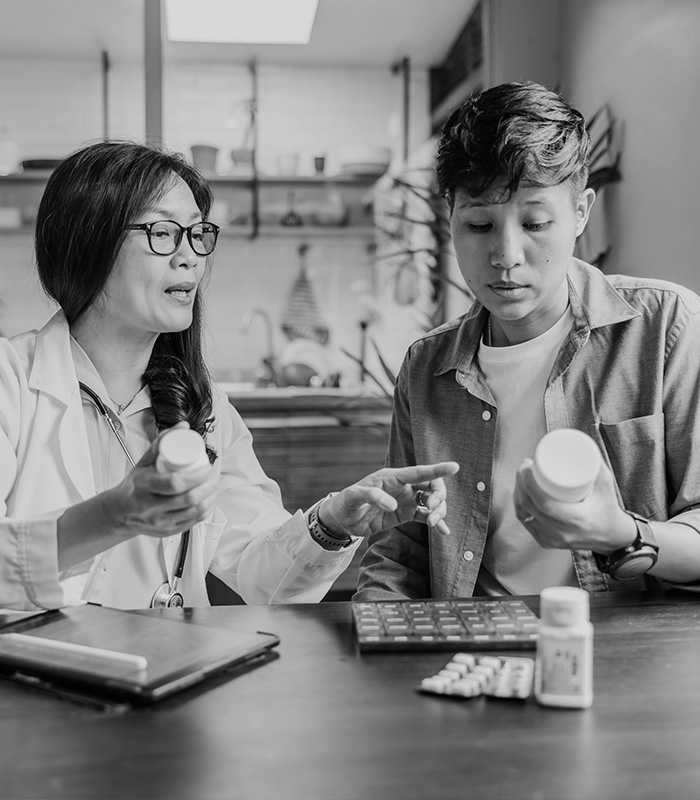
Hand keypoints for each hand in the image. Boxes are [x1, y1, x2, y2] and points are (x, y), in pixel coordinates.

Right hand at [101, 424, 218, 539]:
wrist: (120, 512)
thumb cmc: (135, 484)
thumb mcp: (144, 462)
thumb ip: (162, 442)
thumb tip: (183, 426)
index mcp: (144, 488)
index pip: (174, 483)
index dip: (196, 476)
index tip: (206, 467)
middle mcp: (151, 508)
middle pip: (188, 499)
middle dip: (208, 486)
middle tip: (213, 475)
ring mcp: (160, 522)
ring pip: (194, 512)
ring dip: (211, 498)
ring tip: (214, 485)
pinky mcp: (168, 532)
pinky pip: (193, 522)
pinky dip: (206, 509)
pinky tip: (209, 500)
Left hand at [317, 461, 459, 538]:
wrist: (342, 520)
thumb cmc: (345, 502)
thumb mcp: (353, 497)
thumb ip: (371, 496)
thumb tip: (392, 505)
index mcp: (392, 477)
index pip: (419, 472)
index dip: (437, 469)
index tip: (455, 467)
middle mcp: (403, 487)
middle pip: (431, 485)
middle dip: (439, 496)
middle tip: (433, 509)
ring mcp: (406, 501)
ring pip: (432, 501)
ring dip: (438, 511)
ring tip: (432, 524)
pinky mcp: (406, 515)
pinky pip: (426, 517)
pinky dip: (437, 523)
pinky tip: (444, 532)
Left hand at [513, 457, 635, 553]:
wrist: (611, 537)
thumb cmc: (608, 507)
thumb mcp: (605, 484)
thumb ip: (594, 463)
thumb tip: (578, 441)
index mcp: (577, 520)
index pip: (543, 502)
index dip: (528, 482)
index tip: (528, 465)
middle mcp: (562, 534)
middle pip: (529, 506)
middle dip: (521, 483)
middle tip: (525, 466)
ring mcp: (551, 540)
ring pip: (523, 514)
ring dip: (518, 493)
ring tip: (522, 476)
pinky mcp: (545, 542)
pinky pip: (525, 522)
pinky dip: (520, 505)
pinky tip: (519, 493)